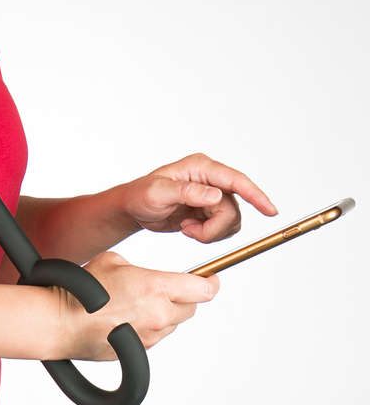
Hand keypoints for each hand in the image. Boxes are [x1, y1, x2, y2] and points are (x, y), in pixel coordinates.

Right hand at [54, 251, 219, 360]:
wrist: (61, 322)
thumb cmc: (81, 290)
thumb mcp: (113, 261)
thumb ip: (137, 268)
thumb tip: (142, 275)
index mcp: (156, 288)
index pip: (203, 289)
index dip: (211, 282)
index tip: (212, 278)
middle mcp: (159, 315)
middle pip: (192, 308)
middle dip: (186, 297)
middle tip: (171, 289)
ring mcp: (150, 336)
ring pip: (173, 324)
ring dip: (167, 313)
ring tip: (141, 304)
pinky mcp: (139, 350)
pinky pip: (156, 336)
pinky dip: (151, 327)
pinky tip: (129, 319)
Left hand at [120, 152, 277, 242]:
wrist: (133, 209)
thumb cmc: (140, 195)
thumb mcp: (158, 193)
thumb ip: (187, 192)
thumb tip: (216, 195)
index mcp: (201, 168)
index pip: (235, 180)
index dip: (255, 195)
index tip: (270, 211)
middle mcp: (210, 180)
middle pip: (233, 209)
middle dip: (214, 228)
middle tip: (190, 231)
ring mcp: (211, 196)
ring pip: (230, 222)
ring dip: (210, 233)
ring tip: (187, 229)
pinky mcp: (209, 211)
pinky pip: (222, 229)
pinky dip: (207, 236)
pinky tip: (189, 230)